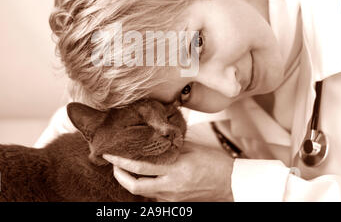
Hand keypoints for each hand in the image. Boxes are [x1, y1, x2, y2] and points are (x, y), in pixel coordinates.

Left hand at [102, 141, 234, 201]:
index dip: (121, 161)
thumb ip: (170, 145)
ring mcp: (172, 198)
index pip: (140, 167)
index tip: (109, 154)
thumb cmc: (214, 163)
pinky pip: (154, 194)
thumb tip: (151, 136)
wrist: (231, 184)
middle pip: (135, 186)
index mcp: (175, 170)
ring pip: (143, 191)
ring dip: (131, 180)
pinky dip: (145, 184)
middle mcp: (171, 187)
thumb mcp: (191, 149)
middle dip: (120, 176)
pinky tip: (144, 175)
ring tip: (126, 167)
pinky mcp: (175, 203)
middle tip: (114, 164)